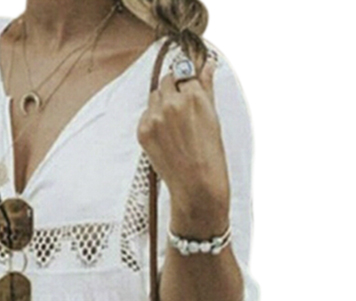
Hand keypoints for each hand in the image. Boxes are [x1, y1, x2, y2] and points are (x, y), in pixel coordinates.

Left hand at [137, 53, 229, 218]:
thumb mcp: (212, 115)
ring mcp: (155, 117)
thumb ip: (206, 85)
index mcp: (193, 95)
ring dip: (162, 103)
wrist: (196, 184)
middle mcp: (172, 103)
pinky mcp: (143, 131)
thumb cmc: (210, 152)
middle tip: (182, 110)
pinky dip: (153, 120)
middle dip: (173, 89)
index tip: (187, 86)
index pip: (184, 71)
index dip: (186, 80)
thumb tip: (207, 63)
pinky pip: (146, 115)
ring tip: (175, 125)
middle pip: (166, 80)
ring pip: (154, 96)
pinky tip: (166, 136)